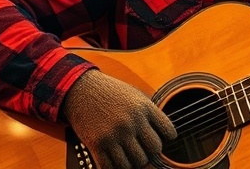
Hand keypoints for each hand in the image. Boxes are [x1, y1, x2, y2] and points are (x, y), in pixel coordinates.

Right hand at [62, 70, 176, 168]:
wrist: (81, 88)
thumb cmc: (110, 91)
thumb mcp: (135, 94)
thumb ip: (149, 112)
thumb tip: (162, 133)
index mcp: (144, 108)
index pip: (168, 131)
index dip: (167, 137)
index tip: (161, 138)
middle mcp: (131, 122)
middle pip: (153, 150)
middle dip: (150, 151)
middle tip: (143, 149)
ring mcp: (114, 134)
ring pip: (135, 162)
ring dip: (133, 161)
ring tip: (128, 155)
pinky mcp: (97, 144)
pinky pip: (111, 166)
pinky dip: (114, 166)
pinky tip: (115, 160)